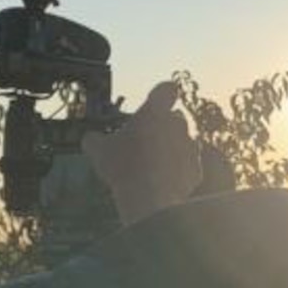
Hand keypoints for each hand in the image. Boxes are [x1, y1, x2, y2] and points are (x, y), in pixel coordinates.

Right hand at [82, 81, 200, 224]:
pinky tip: (162, 182)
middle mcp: (178, 125)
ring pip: (184, 142)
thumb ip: (94, 140)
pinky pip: (188, 166)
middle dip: (164, 127)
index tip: (154, 105)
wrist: (148, 197)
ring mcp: (190, 147)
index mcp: (156, 111)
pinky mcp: (196, 169)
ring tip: (152, 166)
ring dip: (172, 149)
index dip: (162, 95)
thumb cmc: (123, 167)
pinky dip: (179, 171)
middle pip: (175, 118)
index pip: (167, 89)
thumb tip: (90, 139)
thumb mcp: (99, 151)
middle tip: (146, 143)